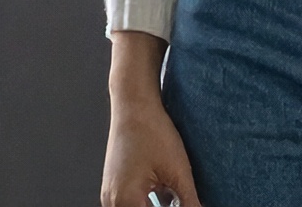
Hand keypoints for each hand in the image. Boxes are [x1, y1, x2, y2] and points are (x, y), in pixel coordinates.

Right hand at [104, 32, 202, 206]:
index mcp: (126, 201)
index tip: (189, 206)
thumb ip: (190, 203)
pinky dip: (150, 203)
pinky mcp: (116, 186)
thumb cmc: (151, 130)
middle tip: (184, 201)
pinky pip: (133, 204)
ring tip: (176, 196)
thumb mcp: (178, 172)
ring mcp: (111, 194)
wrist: (134, 103)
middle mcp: (112, 201)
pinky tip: (167, 194)